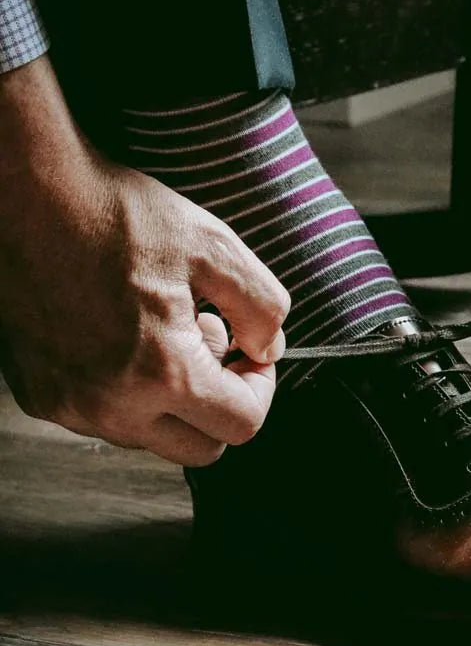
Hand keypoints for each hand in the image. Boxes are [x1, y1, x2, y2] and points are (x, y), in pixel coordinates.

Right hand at [0, 59, 289, 465]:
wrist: (27, 198)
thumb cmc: (117, 216)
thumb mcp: (216, 247)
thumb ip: (262, 307)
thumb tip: (269, 349)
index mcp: (161, 372)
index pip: (241, 425)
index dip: (262, 386)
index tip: (254, 353)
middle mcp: (110, 405)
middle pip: (200, 447)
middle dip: (222, 402)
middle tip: (217, 345)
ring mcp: (69, 406)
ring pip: (152, 436)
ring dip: (175, 398)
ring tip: (168, 330)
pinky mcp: (41, 396)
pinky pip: (106, 418)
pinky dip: (130, 392)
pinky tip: (128, 335)